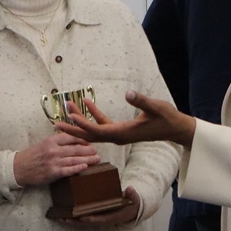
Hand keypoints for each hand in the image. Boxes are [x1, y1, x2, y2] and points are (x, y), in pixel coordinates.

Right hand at [13, 132, 100, 186]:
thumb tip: (72, 139)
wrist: (19, 168)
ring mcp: (53, 161)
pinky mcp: (53, 172)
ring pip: (74, 159)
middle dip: (88, 150)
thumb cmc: (32, 155)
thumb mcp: (43, 143)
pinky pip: (68, 170)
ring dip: (87, 159)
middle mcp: (53, 150)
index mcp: (51, 140)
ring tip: (96, 159)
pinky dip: (77, 168)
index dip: (82, 139)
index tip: (90, 141)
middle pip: (75, 148)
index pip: (71, 137)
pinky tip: (85, 167)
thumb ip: (57, 141)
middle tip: (97, 151)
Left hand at [55, 91, 195, 147]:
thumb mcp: (156, 107)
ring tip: (67, 108)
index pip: (98, 131)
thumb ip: (142, 101)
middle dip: (73, 130)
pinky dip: (94, 115)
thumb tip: (128, 93)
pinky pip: (103, 125)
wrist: (175, 129)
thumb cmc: (167, 119)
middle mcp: (118, 136)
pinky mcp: (122, 130)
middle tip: (55, 124)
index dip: (83, 124)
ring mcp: (119, 134)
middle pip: (90, 135)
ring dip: (80, 121)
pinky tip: (87, 103)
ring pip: (94, 130)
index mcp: (123, 133)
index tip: (70, 117)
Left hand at [64, 185, 140, 226]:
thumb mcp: (134, 199)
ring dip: (72, 220)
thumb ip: (132, 195)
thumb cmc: (131, 204)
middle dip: (76, 222)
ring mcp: (97, 218)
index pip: (100, 219)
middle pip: (87, 223)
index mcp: (112, 217)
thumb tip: (130, 189)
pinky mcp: (94, 215)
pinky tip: (64, 213)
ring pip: (82, 222)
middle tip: (65, 219)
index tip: (84, 218)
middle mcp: (103, 219)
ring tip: (60, 217)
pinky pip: (82, 217)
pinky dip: (73, 216)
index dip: (92, 219)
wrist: (130, 209)